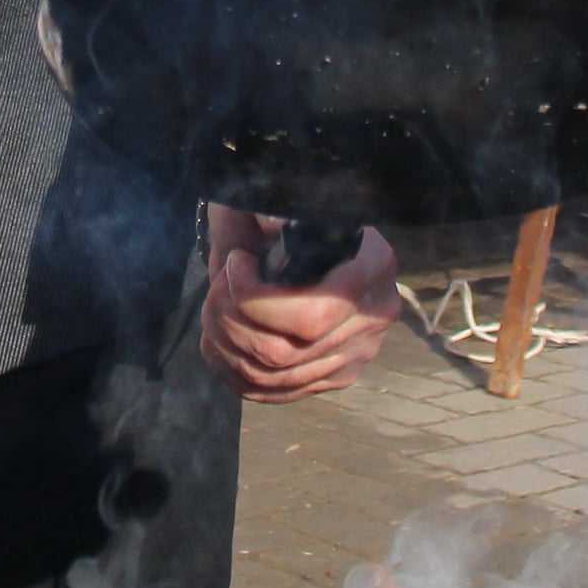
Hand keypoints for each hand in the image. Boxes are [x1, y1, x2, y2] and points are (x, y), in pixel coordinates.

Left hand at [199, 208, 402, 400]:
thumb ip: (261, 219)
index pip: (308, 317)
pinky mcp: (335, 374)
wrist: (311, 221)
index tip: (235, 261)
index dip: (253, 299)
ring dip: (226, 345)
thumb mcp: (275, 196)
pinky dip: (234, 370)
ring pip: (273, 377)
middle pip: (283, 354)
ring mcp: (358, 352)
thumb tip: (245, 247)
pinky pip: (275, 391)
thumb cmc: (287, 202)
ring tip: (213, 308)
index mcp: (372, 265)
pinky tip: (218, 339)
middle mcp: (374, 316)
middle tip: (216, 285)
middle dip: (229, 321)